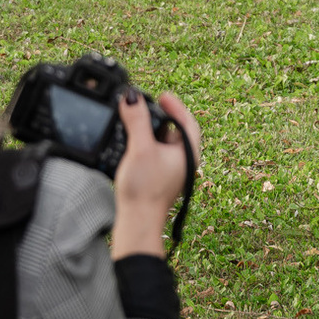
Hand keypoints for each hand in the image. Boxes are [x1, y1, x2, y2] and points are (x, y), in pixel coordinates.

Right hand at [110, 88, 195, 259]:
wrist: (138, 223)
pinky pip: (153, 155)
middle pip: (174, 131)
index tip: (163, 95)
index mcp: (188, 153)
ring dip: (149, 131)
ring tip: (134, 121)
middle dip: (159, 117)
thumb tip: (131, 97)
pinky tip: (130, 144)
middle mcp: (183, 162)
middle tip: (144, 106)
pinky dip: (144, 145)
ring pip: (162, 144)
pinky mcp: (158, 179)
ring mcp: (170, 172)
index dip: (176, 106)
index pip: (187, 122)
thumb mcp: (141, 149)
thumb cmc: (144, 190)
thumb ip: (137, 121)